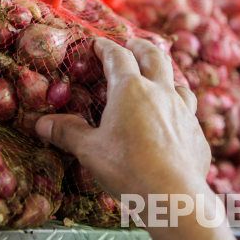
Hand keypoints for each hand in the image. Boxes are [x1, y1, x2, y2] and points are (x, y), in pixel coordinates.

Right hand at [37, 38, 239, 239]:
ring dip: (169, 77)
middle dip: (141, 47)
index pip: (118, 57)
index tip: (98, 44)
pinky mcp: (198, 136)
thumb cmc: (126, 168)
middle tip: (133, 44)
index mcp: (130, 89)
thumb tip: (41, 123)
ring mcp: (184, 113)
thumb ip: (68, 133)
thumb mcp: (90, 150)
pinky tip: (176, 124)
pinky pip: (191, 116)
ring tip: (161, 79)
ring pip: (180, 84)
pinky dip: (181, 113)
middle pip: (155, 58)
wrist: (173, 195)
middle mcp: (161, 93)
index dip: (106, 48)